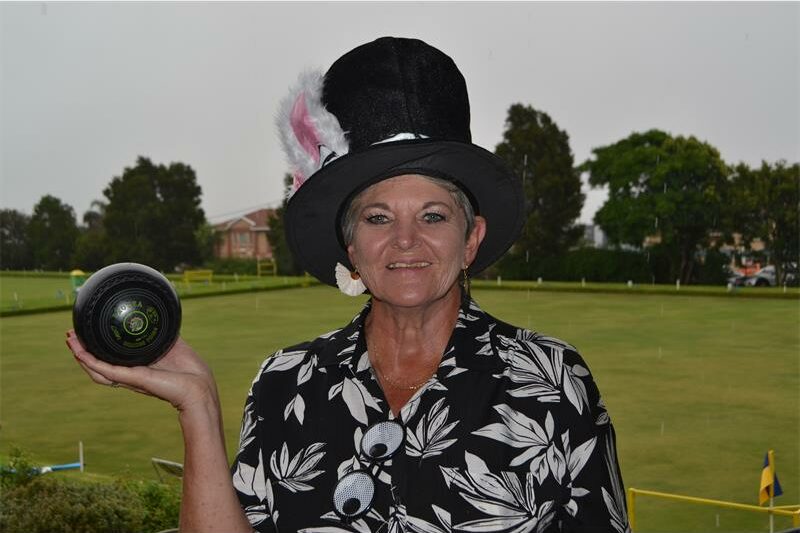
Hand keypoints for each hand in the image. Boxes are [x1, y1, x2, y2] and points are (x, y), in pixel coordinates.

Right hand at [66, 330, 217, 412]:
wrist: (199, 386)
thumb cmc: (190, 370)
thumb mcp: (172, 343)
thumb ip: (162, 331)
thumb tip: (158, 313)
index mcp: (138, 367)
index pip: (111, 361)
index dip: (96, 350)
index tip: (86, 335)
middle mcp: (130, 375)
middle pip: (97, 366)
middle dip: (82, 352)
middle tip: (70, 337)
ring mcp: (130, 378)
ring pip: (96, 370)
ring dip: (81, 356)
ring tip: (70, 341)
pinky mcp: (133, 379)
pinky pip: (106, 371)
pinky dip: (91, 362)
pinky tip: (80, 352)